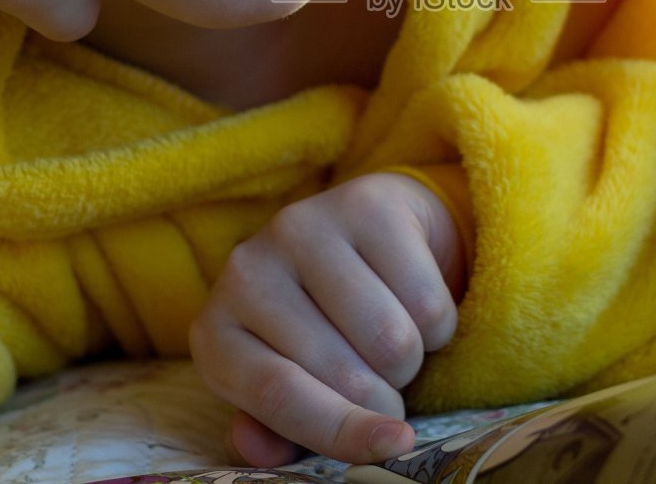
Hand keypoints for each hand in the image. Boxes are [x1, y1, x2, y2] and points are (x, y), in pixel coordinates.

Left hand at [189, 173, 466, 466]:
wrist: (368, 243)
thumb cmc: (324, 333)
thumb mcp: (292, 386)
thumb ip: (280, 428)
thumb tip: (259, 451)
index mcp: (217, 334)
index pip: (276, 395)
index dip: (338, 430)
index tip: (394, 445)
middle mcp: (246, 271)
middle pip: (343, 372)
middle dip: (385, 398)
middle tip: (384, 383)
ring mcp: (302, 229)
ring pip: (391, 337)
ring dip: (412, 358)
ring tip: (394, 342)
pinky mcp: (362, 204)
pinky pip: (426, 298)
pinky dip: (438, 323)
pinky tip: (412, 303)